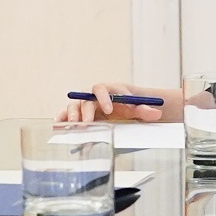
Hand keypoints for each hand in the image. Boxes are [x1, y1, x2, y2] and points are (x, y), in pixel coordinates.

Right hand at [58, 82, 183, 125]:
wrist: (118, 106)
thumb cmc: (126, 104)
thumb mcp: (136, 107)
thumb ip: (145, 109)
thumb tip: (156, 112)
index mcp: (106, 90)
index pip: (101, 89)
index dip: (104, 98)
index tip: (110, 110)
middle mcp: (91, 95)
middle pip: (85, 100)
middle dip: (85, 112)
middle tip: (87, 123)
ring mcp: (82, 105)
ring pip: (73, 107)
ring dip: (72, 116)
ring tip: (72, 126)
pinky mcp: (76, 114)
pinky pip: (65, 115)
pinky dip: (61, 120)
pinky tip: (58, 127)